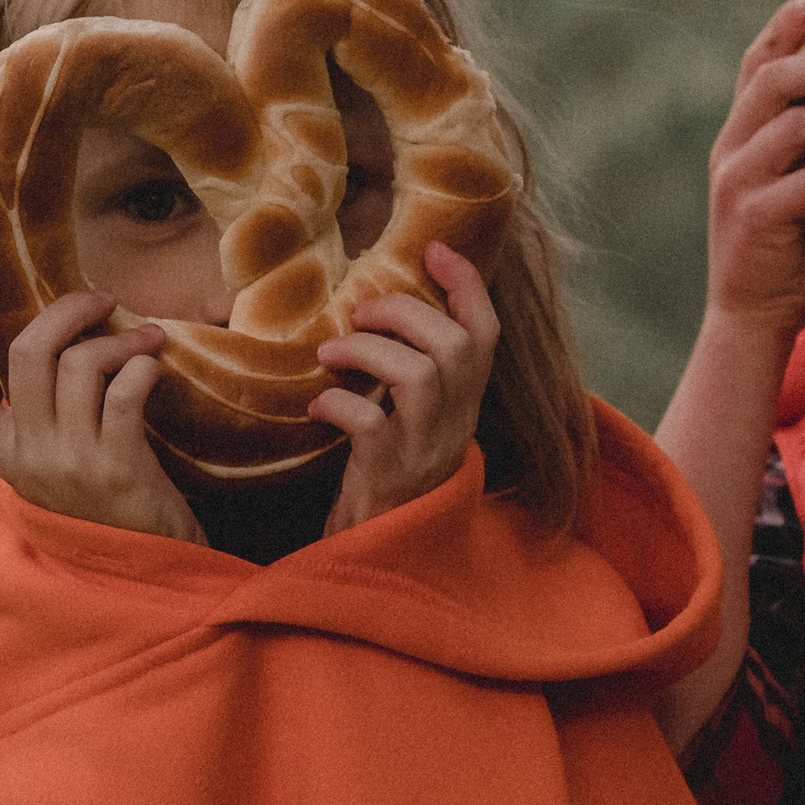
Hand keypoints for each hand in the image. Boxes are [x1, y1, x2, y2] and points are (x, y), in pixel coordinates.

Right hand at [0, 280, 201, 539]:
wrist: (150, 574)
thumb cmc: (107, 508)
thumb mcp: (54, 468)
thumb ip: (41, 419)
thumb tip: (52, 345)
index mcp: (5, 454)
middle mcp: (29, 458)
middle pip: (25, 353)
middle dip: (65, 310)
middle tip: (101, 300)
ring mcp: (70, 464)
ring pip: (78, 364)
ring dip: (119, 338)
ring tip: (148, 339)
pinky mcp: (117, 470)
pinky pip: (124, 391)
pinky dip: (143, 365)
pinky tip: (156, 366)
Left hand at [313, 242, 497, 534]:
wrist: (381, 555)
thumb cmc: (390, 475)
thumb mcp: (415, 418)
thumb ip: (413, 370)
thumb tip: (383, 308)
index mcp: (465, 402)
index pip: (487, 333)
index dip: (468, 285)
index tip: (436, 248)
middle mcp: (454, 423)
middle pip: (454, 345)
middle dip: (403, 312)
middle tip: (358, 312)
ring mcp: (425, 450)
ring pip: (420, 375)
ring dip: (368, 351)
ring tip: (330, 355)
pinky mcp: (389, 476)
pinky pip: (369, 425)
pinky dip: (338, 404)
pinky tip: (318, 407)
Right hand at [702, 0, 804, 341]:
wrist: (750, 318)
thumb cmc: (788, 246)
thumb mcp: (793, 183)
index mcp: (740, 135)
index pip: (756, 64)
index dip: (786, 27)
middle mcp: (731, 150)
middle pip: (772, 81)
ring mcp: (738, 184)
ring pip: (793, 127)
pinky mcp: (755, 221)